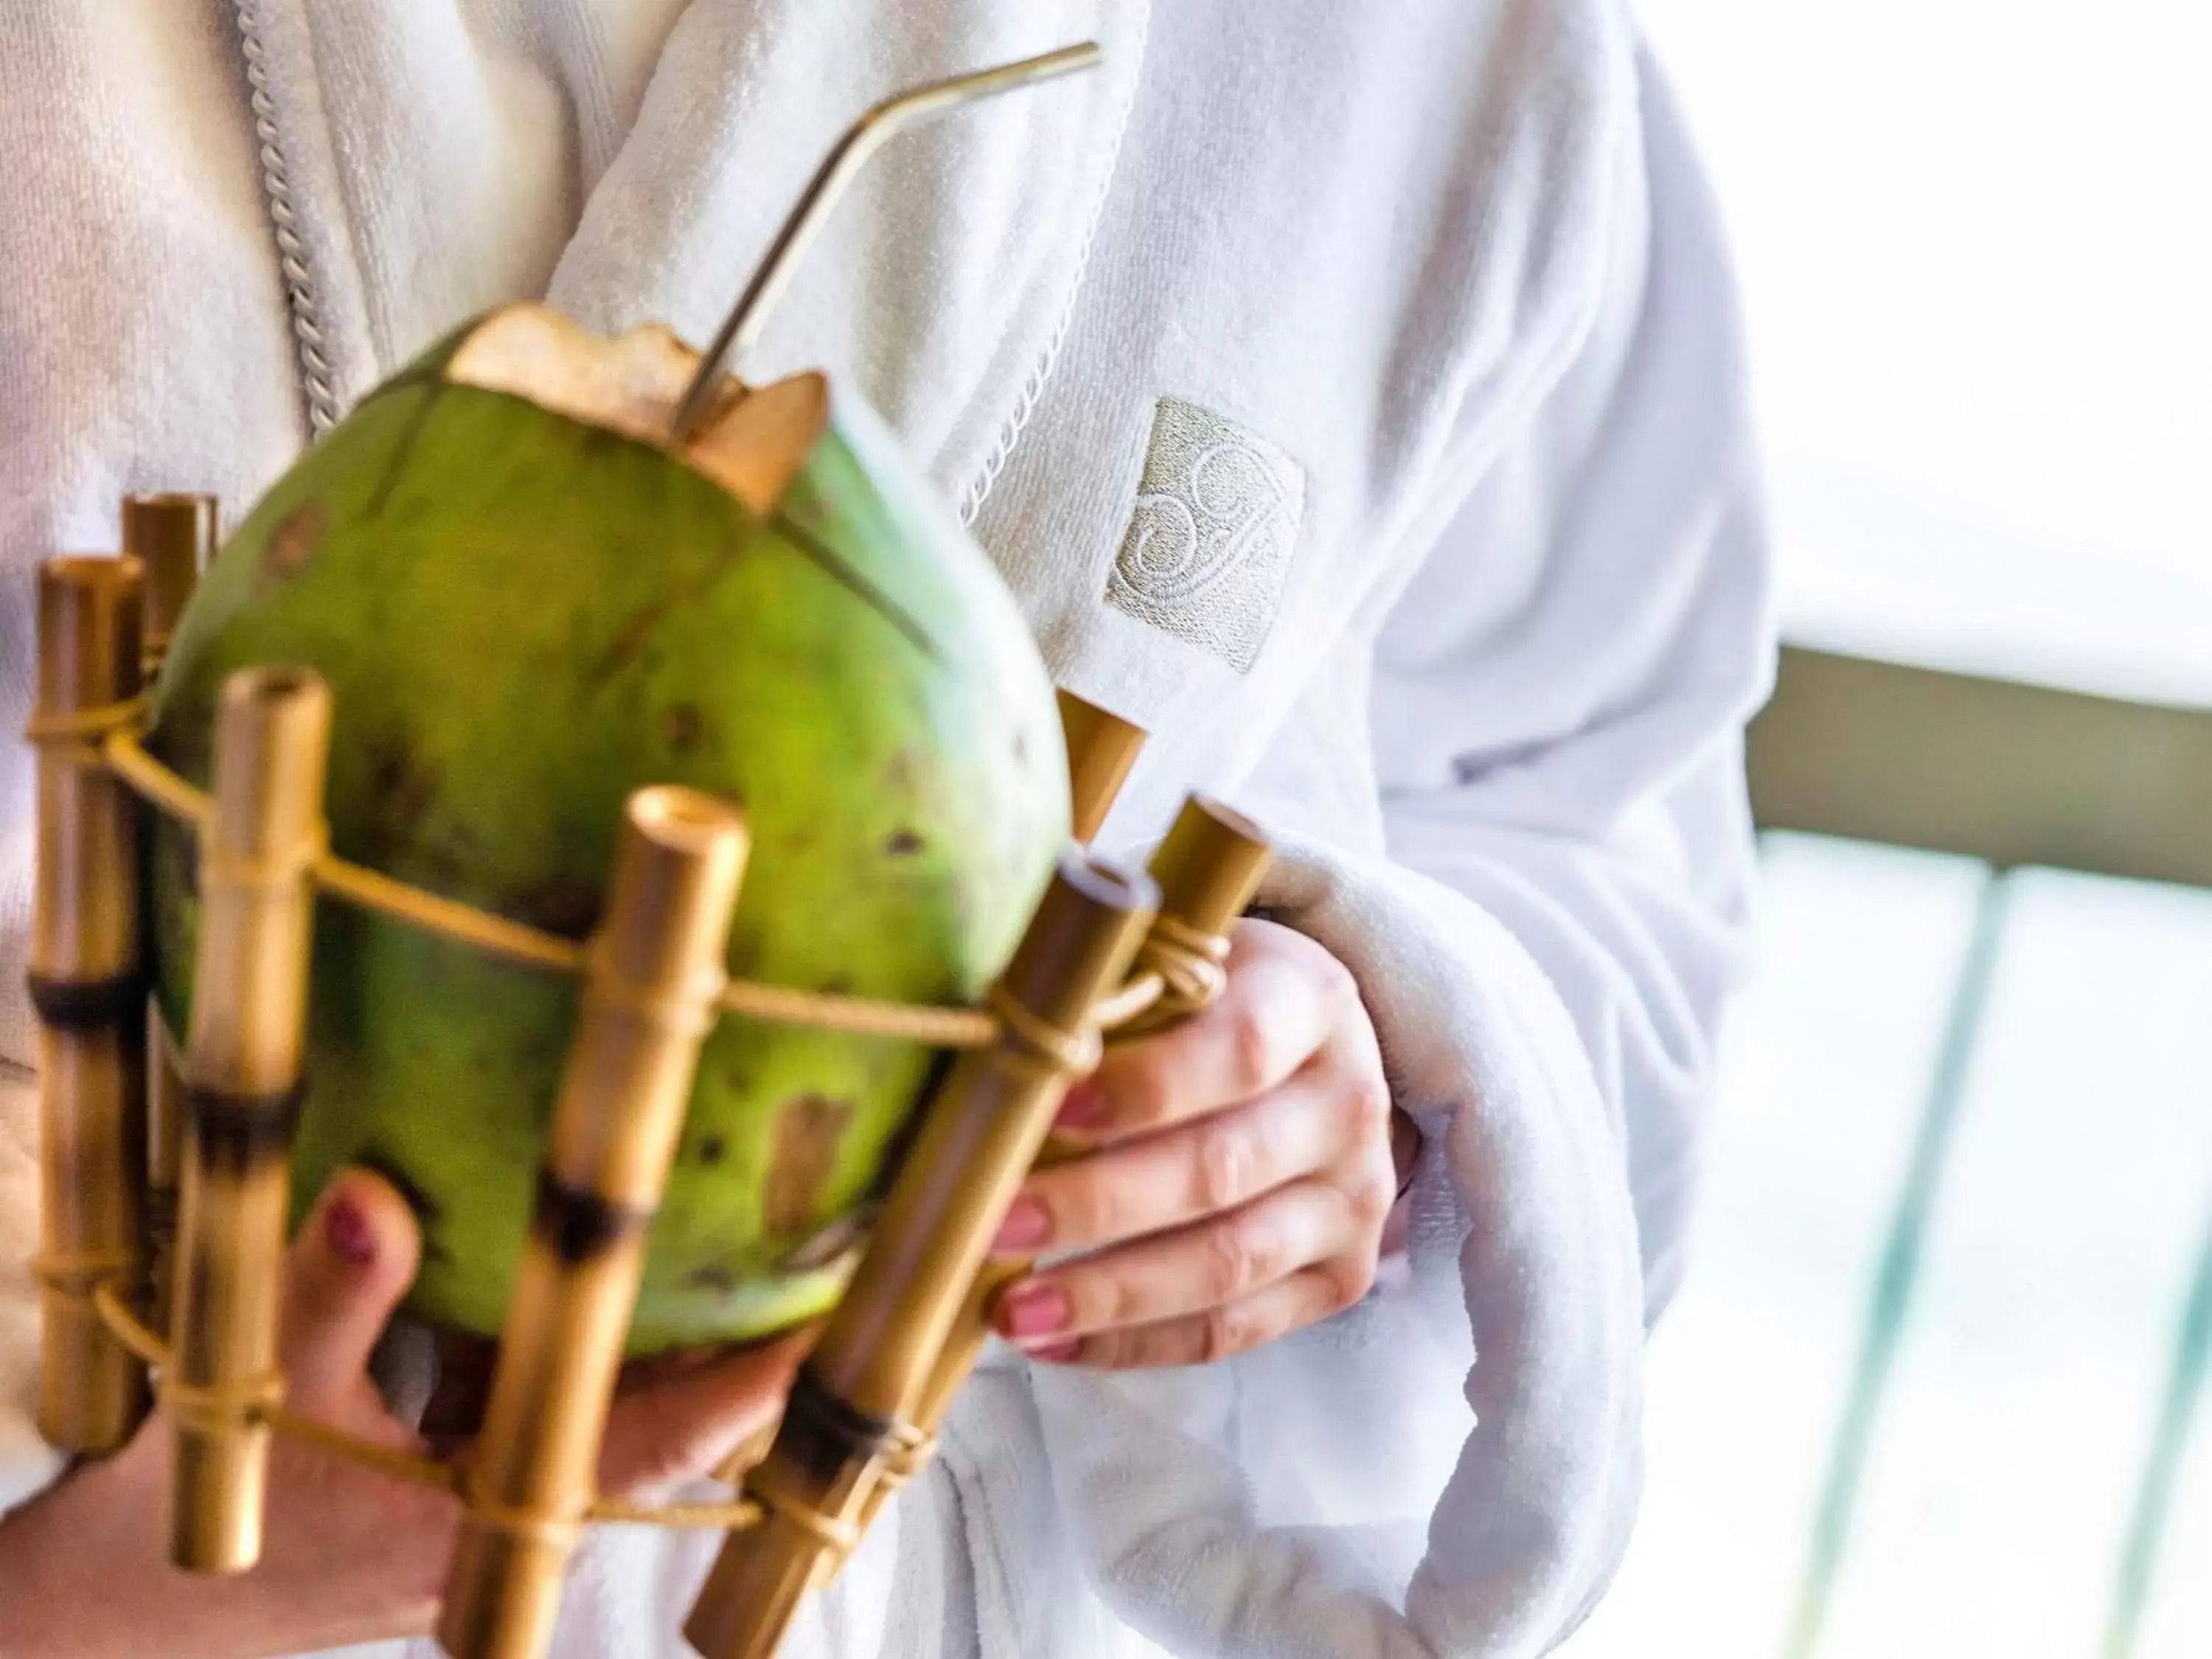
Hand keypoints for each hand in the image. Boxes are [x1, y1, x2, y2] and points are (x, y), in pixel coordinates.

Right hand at [0, 1168, 802, 1658]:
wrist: (112, 1612)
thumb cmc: (196, 1523)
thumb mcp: (257, 1392)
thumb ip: (327, 1292)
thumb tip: (376, 1195)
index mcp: (490, 1522)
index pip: (656, 1449)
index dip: (749, 1390)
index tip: (830, 1326)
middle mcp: (512, 1520)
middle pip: (662, 1428)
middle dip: (741, 1354)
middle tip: (823, 1256)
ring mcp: (490, 1504)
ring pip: (610, 1413)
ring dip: (668, 1341)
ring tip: (756, 1239)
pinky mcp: (457, 1480)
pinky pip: (543, 1399)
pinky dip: (575, 1338)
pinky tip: (598, 1259)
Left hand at [989, 918, 1410, 1368]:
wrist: (1306, 1052)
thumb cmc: (1203, 1002)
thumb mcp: (1170, 964)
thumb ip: (1103, 1002)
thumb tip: (989, 1066)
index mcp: (1310, 1001)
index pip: (1238, 1050)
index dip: (1144, 1086)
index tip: (1047, 1110)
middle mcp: (1347, 1103)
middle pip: (1222, 1168)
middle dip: (1098, 1203)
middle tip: (995, 1223)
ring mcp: (1353, 1199)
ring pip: (1229, 1263)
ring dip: (1110, 1294)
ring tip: (1013, 1309)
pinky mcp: (1339, 1277)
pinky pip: (1232, 1330)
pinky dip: (1137, 1343)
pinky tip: (1056, 1342)